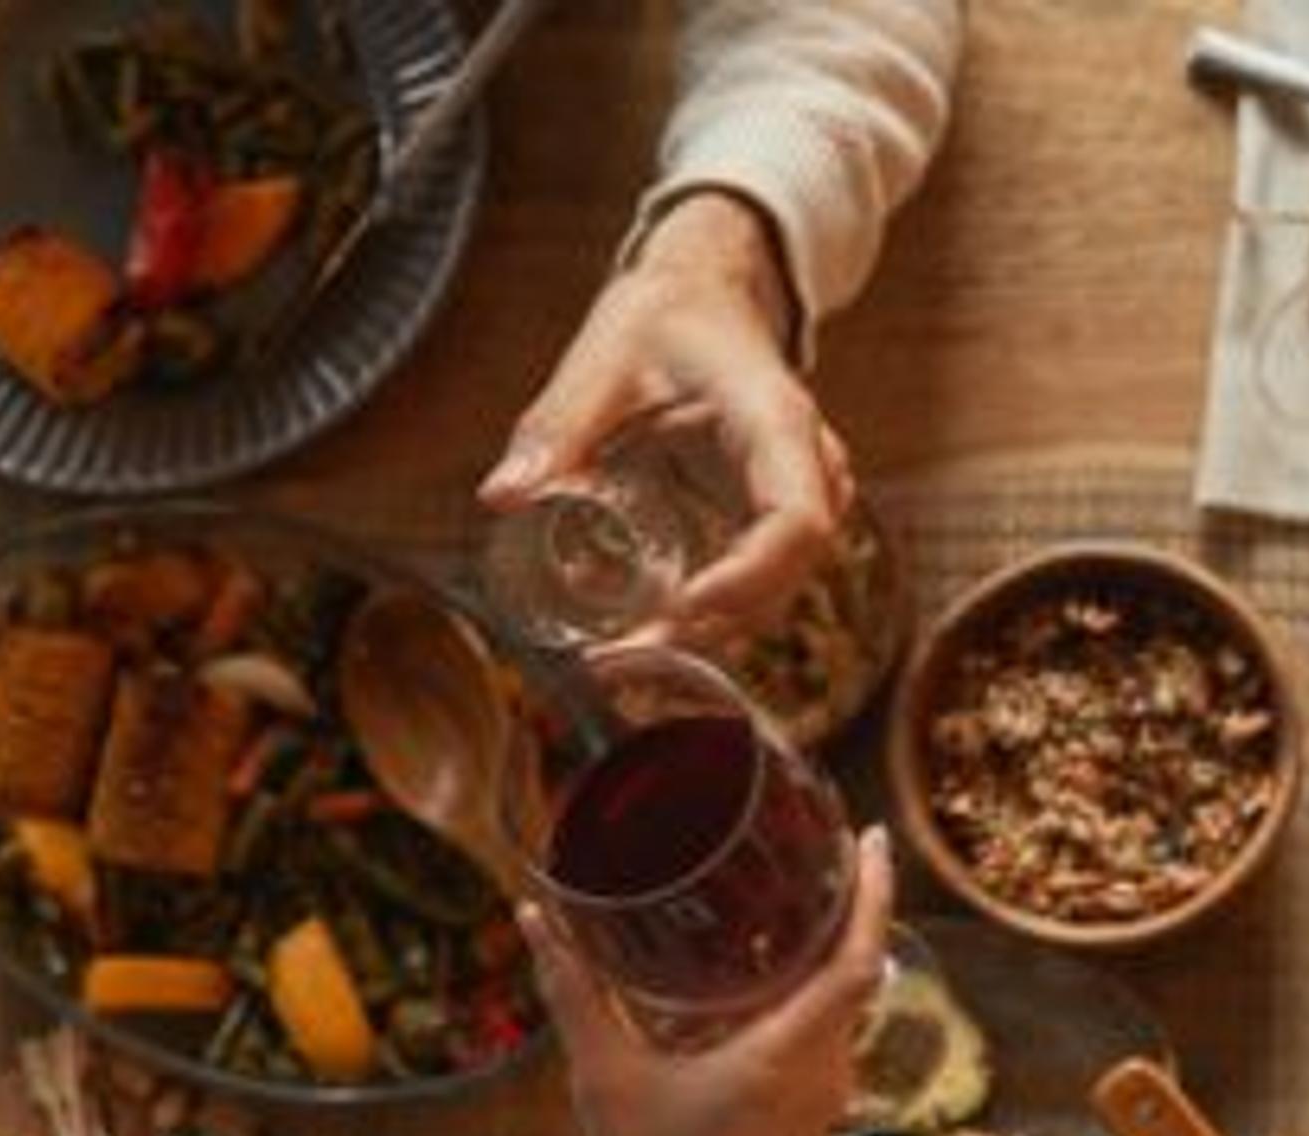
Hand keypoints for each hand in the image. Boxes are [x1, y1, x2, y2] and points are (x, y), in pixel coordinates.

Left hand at [481, 193, 851, 647]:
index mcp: (777, 423)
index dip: (747, 580)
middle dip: (708, 632)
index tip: (679, 614)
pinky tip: (642, 643)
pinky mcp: (766, 522)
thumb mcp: (604, 359)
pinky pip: (752, 585)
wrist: (708, 296)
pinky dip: (704, 620)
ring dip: (704, 639)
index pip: (797, 522)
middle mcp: (806, 471)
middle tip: (618, 664)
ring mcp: (794, 501)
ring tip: (620, 666)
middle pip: (784, 578)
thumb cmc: (666, 317)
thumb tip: (502, 497)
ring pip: (772, 593)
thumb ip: (558, 427)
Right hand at [524, 828, 894, 1135]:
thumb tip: (534, 918)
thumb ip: (573, 995)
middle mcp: (822, 1069)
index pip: (859, 957)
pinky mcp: (808, 1112)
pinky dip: (809, 990)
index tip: (871, 838)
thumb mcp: (603, 1080)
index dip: (874, 893)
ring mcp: (822, 1094)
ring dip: (830, 949)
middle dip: (852, 904)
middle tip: (824, 846)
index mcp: (788, 1054)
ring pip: (844, 1003)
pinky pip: (824, 1031)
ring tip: (797, 895)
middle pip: (859, 969)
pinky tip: (766, 973)